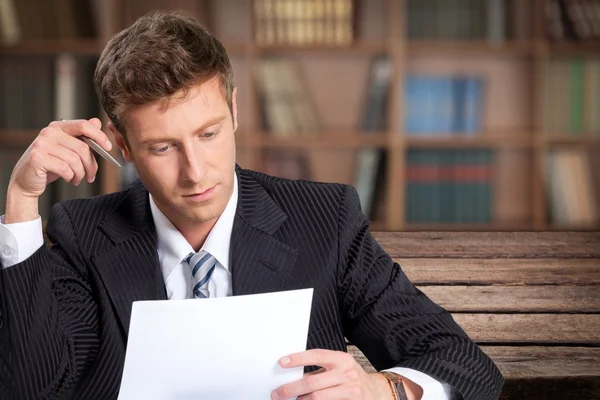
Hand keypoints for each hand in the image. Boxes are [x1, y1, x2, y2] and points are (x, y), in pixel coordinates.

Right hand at [5, 118, 111, 222]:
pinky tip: (69, 179)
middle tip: (91, 175)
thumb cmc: (50, 164)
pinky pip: (65, 169)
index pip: (84, 125)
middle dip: (91, 165)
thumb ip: (82, 136)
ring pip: (75, 160)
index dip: (99, 136)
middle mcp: (49, 132)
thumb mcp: (68, 149)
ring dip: (80, 174)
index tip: (108, 148)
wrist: (26, 180)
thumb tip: (97, 122)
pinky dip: (71, 177)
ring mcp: (42, 144)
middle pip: (82, 147)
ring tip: (78, 179)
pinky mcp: (38, 158)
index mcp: (58, 127)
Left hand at [271, 349, 392, 399]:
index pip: (317, 356)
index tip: (283, 362)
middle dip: (292, 389)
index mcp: (342, 359)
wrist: (377, 393)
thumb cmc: (353, 378)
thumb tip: (294, 375)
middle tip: (278, 393)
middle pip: (313, 382)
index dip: (298, 359)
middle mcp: (347, 374)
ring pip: (317, 398)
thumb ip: (322, 369)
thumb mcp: (341, 367)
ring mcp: (350, 391)